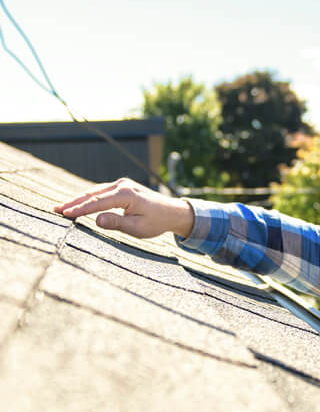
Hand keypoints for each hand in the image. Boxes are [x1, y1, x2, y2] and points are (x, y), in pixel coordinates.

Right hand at [53, 178, 194, 238]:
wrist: (172, 212)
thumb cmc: (156, 222)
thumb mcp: (138, 227)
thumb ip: (117, 223)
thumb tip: (96, 220)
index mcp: (126, 194)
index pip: (98, 202)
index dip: (80, 209)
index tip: (65, 214)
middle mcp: (123, 185)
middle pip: (93, 194)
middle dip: (74, 202)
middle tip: (56, 209)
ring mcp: (122, 184)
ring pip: (95, 191)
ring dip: (79, 199)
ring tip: (62, 207)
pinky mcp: (122, 187)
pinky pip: (101, 191)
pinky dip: (89, 197)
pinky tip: (78, 203)